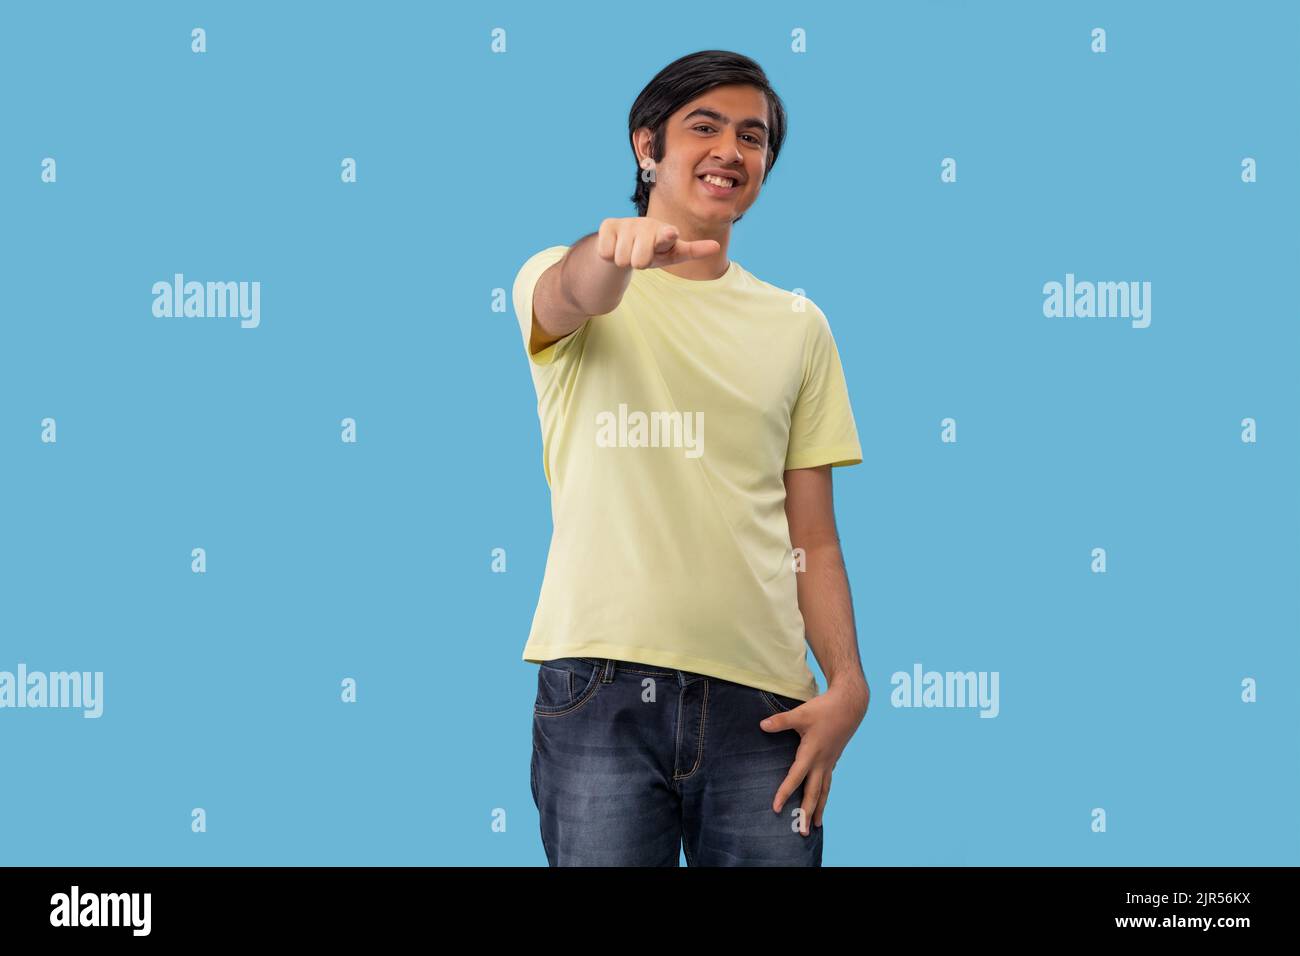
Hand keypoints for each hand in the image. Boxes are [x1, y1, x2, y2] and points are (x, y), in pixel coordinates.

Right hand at [595, 216, 719, 269]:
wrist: (625, 243)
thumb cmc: (654, 249)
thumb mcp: (673, 253)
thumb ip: (693, 250)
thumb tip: (716, 246)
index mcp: (665, 232)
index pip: (666, 236)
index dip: (666, 236)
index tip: (670, 233)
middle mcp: (646, 224)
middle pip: (639, 261)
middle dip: (640, 264)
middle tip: (642, 255)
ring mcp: (626, 223)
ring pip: (622, 259)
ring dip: (625, 261)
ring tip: (630, 252)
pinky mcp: (608, 225)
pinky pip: (606, 253)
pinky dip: (610, 256)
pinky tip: (616, 247)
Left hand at [760, 678, 869, 834]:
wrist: (851, 705)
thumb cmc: (824, 709)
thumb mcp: (800, 713)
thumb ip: (781, 722)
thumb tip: (761, 725)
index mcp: (811, 753)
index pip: (795, 778)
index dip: (785, 793)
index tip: (776, 808)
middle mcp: (822, 762)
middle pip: (814, 793)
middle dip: (808, 813)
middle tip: (803, 833)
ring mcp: (829, 761)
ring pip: (824, 790)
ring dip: (820, 808)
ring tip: (817, 824)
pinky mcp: (834, 758)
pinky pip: (828, 781)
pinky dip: (825, 793)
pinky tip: (822, 797)